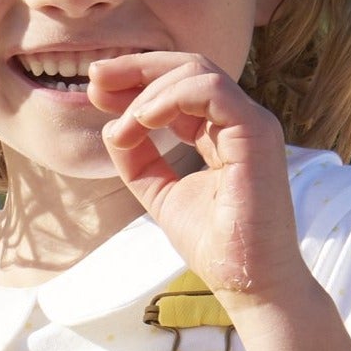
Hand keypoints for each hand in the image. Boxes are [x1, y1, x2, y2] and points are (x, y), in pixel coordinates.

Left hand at [89, 51, 310, 304]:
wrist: (248, 282)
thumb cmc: (215, 244)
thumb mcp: (161, 192)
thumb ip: (138, 159)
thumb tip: (112, 127)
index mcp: (219, 131)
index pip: (177, 86)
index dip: (134, 80)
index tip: (95, 89)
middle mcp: (237, 121)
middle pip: (186, 68)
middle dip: (135, 67)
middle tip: (95, 79)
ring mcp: (251, 123)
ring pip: (197, 72)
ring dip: (147, 89)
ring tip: (122, 122)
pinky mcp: (256, 133)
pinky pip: (211, 90)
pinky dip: (170, 97)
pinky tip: (143, 120)